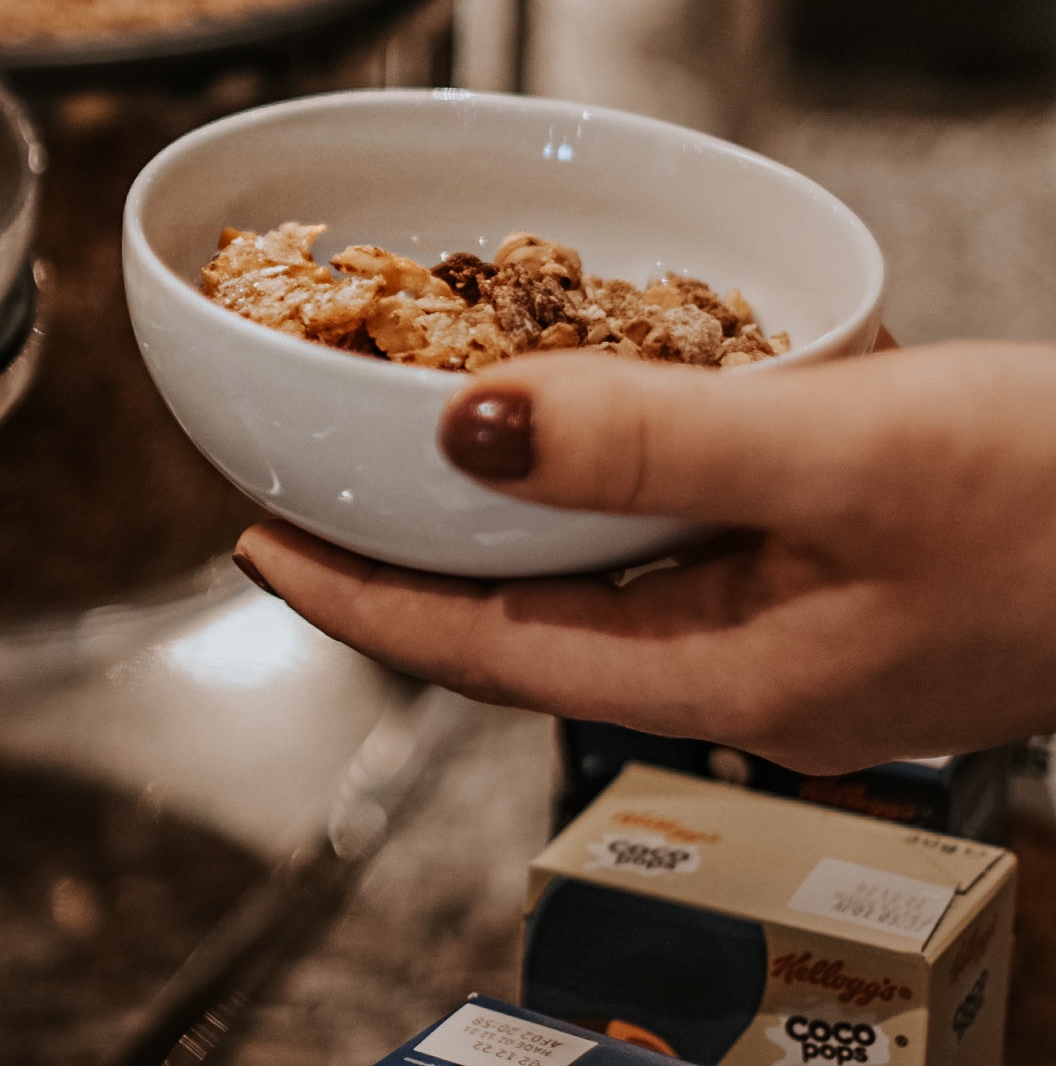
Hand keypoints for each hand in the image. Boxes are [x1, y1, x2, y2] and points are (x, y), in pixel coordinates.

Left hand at [234, 337, 1055, 773]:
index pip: (482, 654)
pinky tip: (583, 413)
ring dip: (500, 511)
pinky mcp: (844, 564)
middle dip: (406, 556)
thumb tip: (461, 429)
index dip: (354, 598)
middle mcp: (750, 667)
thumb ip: (646, 444)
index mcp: (733, 681)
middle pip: (523, 619)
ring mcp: (801, 622)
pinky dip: (610, 472)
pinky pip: (685, 526)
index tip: (249, 539)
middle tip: (300, 485)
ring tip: (403, 445)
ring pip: (599, 571)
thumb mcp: (845, 455)